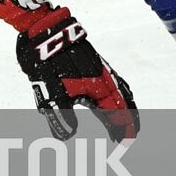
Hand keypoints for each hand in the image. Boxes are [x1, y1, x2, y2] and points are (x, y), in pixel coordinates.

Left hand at [16, 8, 139, 141]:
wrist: (45, 32)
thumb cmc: (47, 64)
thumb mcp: (50, 94)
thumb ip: (60, 117)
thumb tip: (67, 137)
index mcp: (97, 89)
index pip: (115, 114)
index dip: (120, 129)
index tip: (123, 143)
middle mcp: (104, 79)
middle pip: (124, 103)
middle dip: (129, 120)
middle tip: (130, 135)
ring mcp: (101, 68)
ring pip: (121, 90)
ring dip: (127, 106)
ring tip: (128, 118)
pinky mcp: (94, 60)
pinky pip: (115, 79)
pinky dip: (121, 92)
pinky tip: (114, 94)